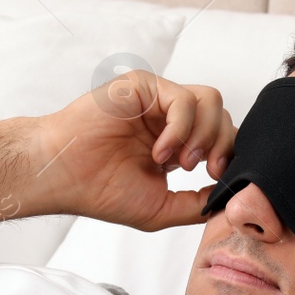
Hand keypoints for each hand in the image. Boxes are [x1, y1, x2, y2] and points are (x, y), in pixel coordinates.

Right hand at [30, 70, 235, 230]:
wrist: (64, 175)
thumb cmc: (100, 190)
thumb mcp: (161, 208)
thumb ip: (197, 204)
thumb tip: (230, 200)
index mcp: (175, 143)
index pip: (221, 136)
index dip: (229, 155)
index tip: (218, 178)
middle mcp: (168, 118)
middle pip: (222, 116)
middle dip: (222, 146)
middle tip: (204, 171)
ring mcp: (157, 100)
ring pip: (210, 101)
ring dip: (204, 135)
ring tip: (181, 162)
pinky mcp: (144, 85)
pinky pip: (183, 99)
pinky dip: (181, 129)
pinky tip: (160, 152)